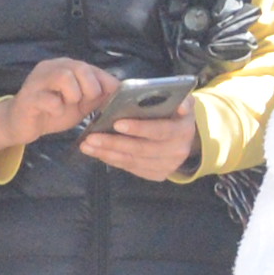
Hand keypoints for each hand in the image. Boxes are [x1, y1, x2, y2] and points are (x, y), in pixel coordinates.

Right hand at [0, 58, 116, 155]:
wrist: (21, 124)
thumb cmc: (52, 111)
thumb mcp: (80, 104)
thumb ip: (98, 95)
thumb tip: (120, 90)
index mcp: (66, 67)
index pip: (92, 68)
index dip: (105, 82)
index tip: (111, 97)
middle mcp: (51, 68)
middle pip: (80, 68)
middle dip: (90, 88)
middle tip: (85, 102)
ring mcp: (37, 81)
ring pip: (64, 77)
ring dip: (74, 94)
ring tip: (69, 105)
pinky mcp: (28, 97)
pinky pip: (48, 99)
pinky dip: (57, 107)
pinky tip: (55, 112)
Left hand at [79, 101, 199, 180]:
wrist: (186, 139)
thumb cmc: (176, 115)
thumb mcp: (184, 104)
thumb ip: (183, 100)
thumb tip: (182, 105)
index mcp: (183, 131)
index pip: (160, 130)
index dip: (139, 128)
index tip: (117, 123)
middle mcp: (177, 151)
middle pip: (141, 149)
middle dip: (114, 143)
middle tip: (91, 137)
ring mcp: (166, 166)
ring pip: (132, 161)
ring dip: (107, 153)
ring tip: (87, 145)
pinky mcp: (157, 174)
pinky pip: (130, 168)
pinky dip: (112, 160)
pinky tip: (98, 152)